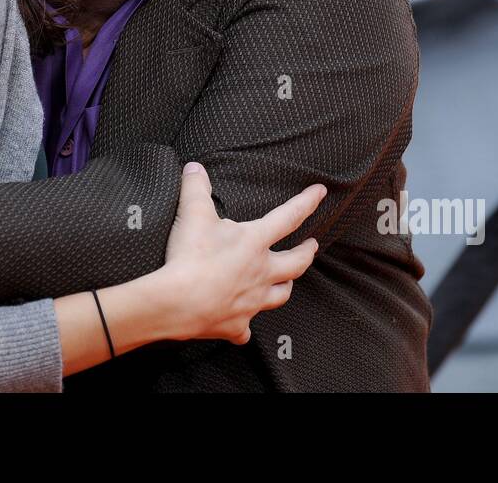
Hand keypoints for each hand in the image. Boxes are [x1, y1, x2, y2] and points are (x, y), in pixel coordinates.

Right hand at [157, 161, 322, 343]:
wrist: (177, 302)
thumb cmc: (190, 257)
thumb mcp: (192, 214)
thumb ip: (196, 187)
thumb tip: (194, 167)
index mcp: (255, 242)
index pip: (288, 217)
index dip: (306, 202)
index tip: (320, 193)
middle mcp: (261, 272)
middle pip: (296, 263)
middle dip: (307, 252)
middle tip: (313, 245)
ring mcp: (252, 301)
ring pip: (280, 295)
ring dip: (286, 287)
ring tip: (288, 282)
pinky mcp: (237, 325)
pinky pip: (246, 330)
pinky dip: (245, 326)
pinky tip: (243, 325)